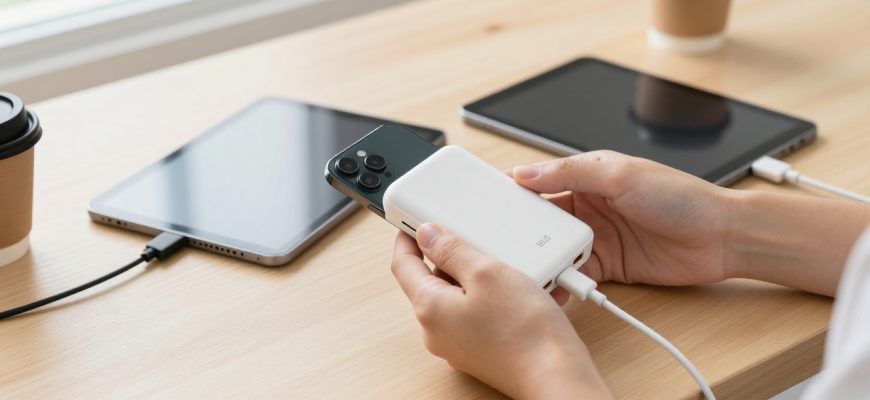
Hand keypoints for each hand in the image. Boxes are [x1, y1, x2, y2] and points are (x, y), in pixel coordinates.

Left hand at [391, 224, 611, 398]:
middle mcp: (436, 331)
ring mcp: (456, 344)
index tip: (416, 221)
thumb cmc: (524, 329)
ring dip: (475, 277)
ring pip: (456, 296)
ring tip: (507, 269)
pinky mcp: (478, 350)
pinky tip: (516, 291)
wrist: (556, 375)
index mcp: (429, 308)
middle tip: (475, 240)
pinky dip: (490, 297)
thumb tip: (427, 234)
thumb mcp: (486, 272)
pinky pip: (474, 314)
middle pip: (431, 280)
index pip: (403, 264)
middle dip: (450, 257)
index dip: (408, 237)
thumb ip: (451, 250)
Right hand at [512, 151, 732, 295]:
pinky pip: (574, 274)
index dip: (512, 192)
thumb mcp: (620, 175)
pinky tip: (550, 286)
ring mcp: (597, 237)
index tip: (484, 202)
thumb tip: (527, 172)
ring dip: (540, 258)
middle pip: (540, 220)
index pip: (539, 182)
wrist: (722, 239)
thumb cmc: (681, 197)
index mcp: (588, 176)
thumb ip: (570, 172)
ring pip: (554, 248)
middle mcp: (588, 206)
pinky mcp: (607, 266)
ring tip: (522, 267)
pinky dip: (560, 281)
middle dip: (520, 231)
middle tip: (498, 243)